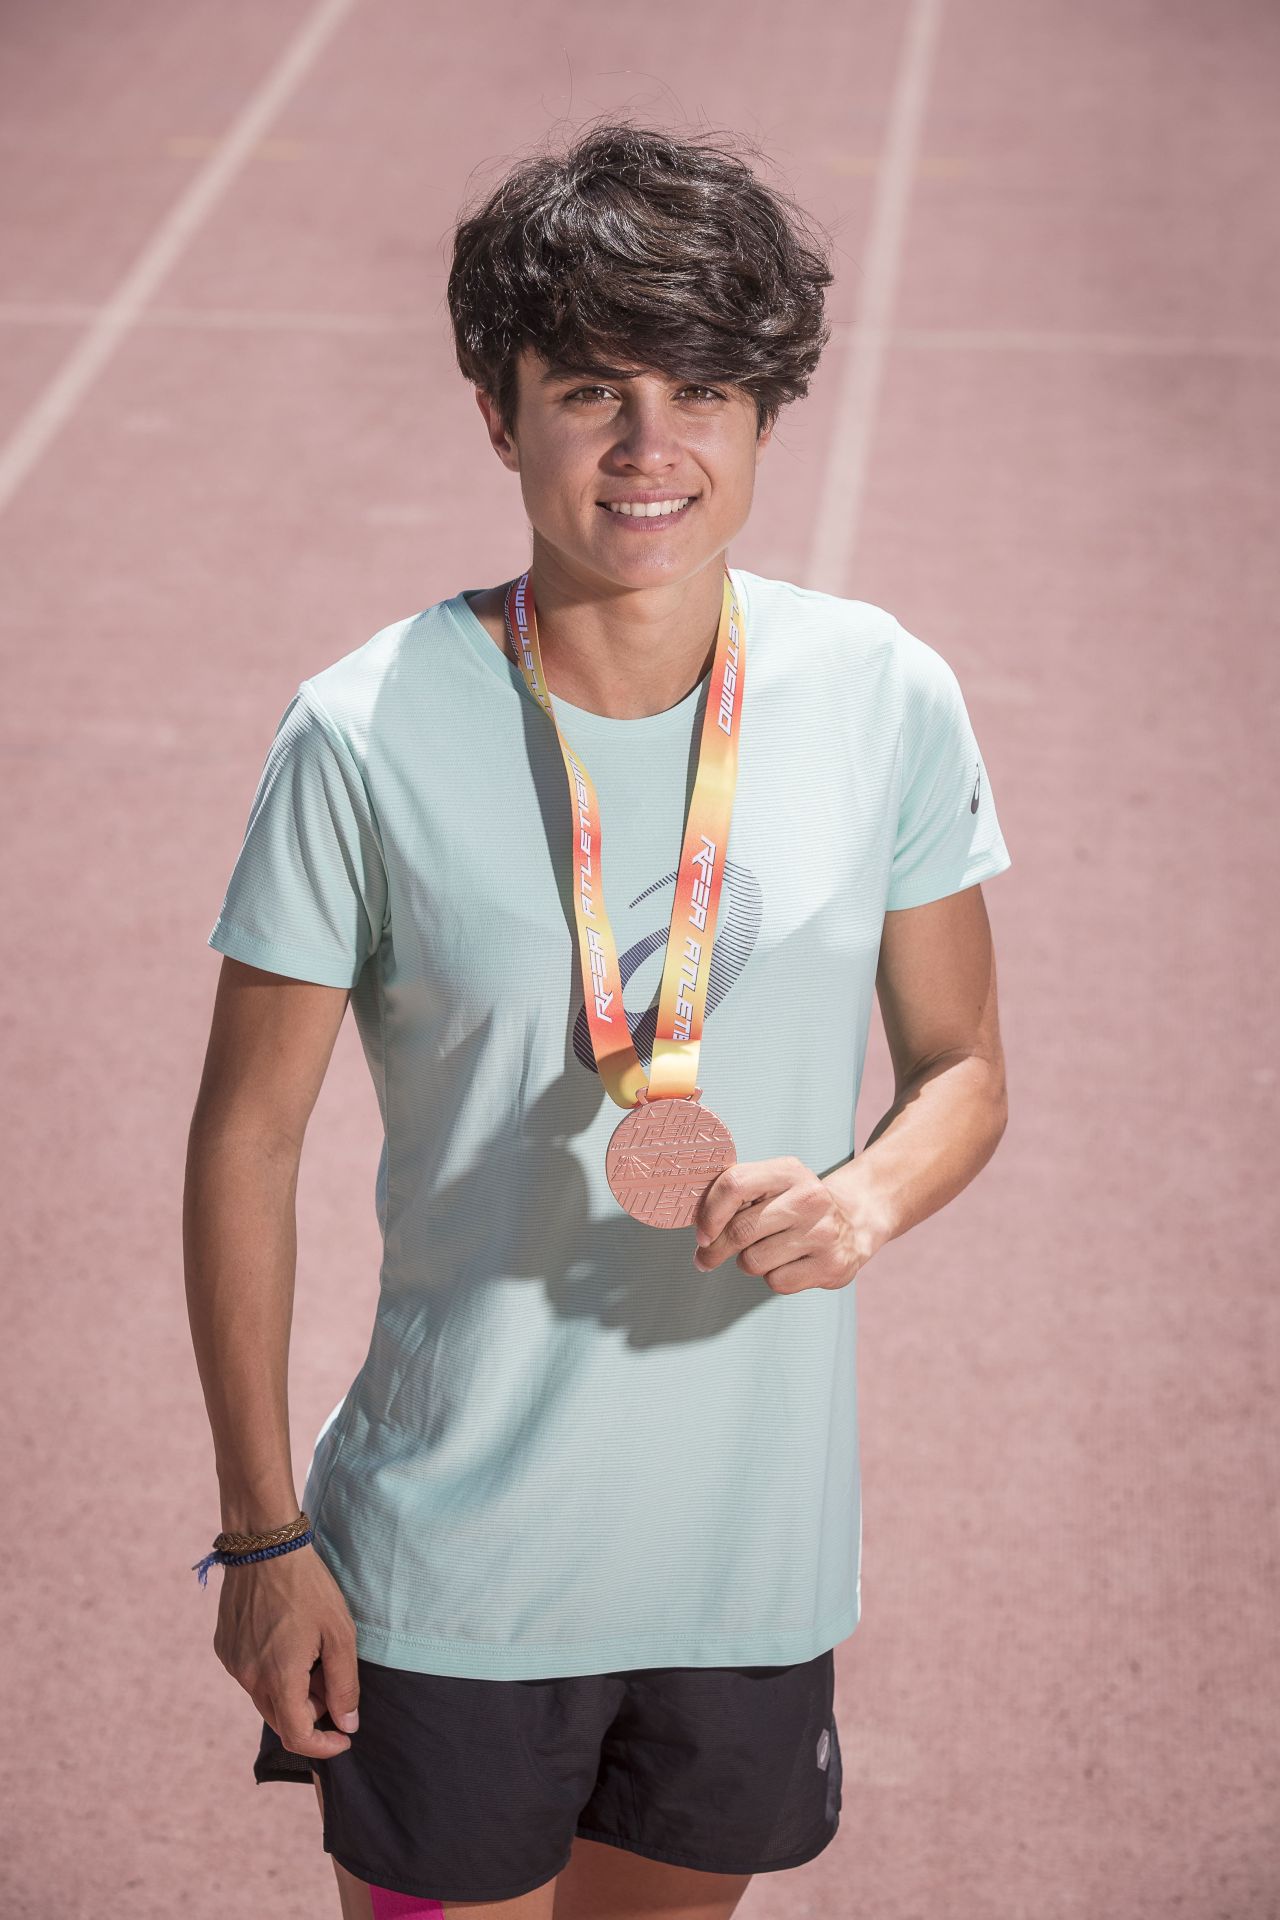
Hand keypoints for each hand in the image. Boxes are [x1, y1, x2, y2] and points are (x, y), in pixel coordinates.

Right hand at [213, 1543, 359, 1759]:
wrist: (264, 1545)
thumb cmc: (308, 1587)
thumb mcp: (339, 1634)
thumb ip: (344, 1685)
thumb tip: (347, 1725)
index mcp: (278, 1679)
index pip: (297, 1737)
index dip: (323, 1746)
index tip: (344, 1737)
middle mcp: (248, 1678)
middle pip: (281, 1720)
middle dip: (311, 1714)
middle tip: (331, 1684)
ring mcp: (232, 1663)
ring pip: (265, 1698)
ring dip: (291, 1693)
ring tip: (311, 1656)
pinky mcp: (224, 1648)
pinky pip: (251, 1675)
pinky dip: (271, 1673)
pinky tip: (288, 1641)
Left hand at [690, 1156, 888, 1293]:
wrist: (856, 1220)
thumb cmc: (797, 1203)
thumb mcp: (775, 1182)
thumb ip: (738, 1192)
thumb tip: (696, 1220)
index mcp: (789, 1171)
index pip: (734, 1185)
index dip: (708, 1213)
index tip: (700, 1233)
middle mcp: (810, 1199)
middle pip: (740, 1230)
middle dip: (714, 1249)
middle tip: (705, 1257)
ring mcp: (823, 1233)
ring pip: (753, 1261)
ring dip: (748, 1262)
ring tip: (764, 1252)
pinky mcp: (831, 1266)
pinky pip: (776, 1282)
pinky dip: (772, 1277)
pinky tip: (787, 1263)